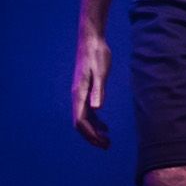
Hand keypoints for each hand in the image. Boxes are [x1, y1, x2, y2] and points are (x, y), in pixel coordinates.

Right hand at [68, 26, 113, 149]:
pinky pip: (88, 112)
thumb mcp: (101, 72)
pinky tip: (105, 127)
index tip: (102, 142)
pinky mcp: (86, 90)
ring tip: (107, 141)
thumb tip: (97, 109)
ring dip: (94, 131)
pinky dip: (96, 122)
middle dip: (92, 136)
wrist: (91, 40)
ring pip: (84, 119)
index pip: (80, 121)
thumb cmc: (97, 55)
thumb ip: (98, 90)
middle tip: (107, 146)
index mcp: (79, 93)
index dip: (90, 134)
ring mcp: (81, 94)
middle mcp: (77, 96)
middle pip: (81, 123)